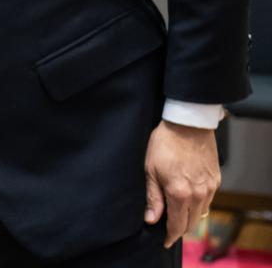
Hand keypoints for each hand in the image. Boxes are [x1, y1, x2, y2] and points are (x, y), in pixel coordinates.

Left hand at [144, 120, 220, 247]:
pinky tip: (188, 200)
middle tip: (169, 229)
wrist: (188, 125)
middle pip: (191, 223)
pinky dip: (198, 205)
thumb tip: (151, 219)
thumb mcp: (151, 170)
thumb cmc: (165, 143)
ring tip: (177, 215)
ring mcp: (210, 188)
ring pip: (201, 213)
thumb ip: (153, 197)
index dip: (170, 236)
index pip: (177, 224)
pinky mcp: (216, 180)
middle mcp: (198, 194)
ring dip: (189, 217)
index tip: (165, 241)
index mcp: (180, 193)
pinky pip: (208, 201)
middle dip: (179, 229)